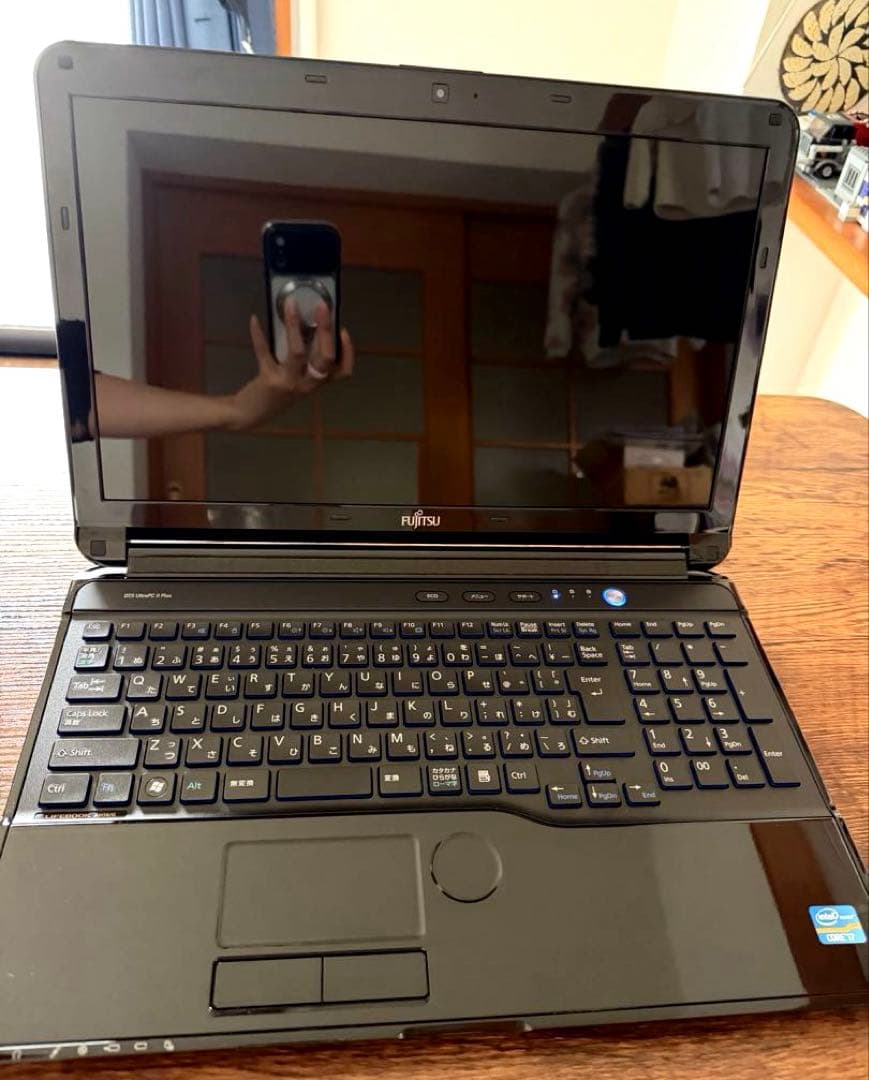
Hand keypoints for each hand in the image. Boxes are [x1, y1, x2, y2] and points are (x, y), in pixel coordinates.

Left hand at [225, 299, 353, 431]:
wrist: (252, 414)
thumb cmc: (277, 394)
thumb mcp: (297, 380)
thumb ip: (305, 361)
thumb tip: (306, 325)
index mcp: (317, 383)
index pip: (342, 372)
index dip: (347, 352)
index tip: (343, 330)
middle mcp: (308, 385)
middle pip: (325, 358)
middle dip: (325, 329)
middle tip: (321, 306)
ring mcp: (289, 383)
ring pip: (298, 352)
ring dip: (294, 325)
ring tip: (290, 305)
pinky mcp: (269, 380)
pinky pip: (265, 353)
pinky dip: (259, 335)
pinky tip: (254, 319)